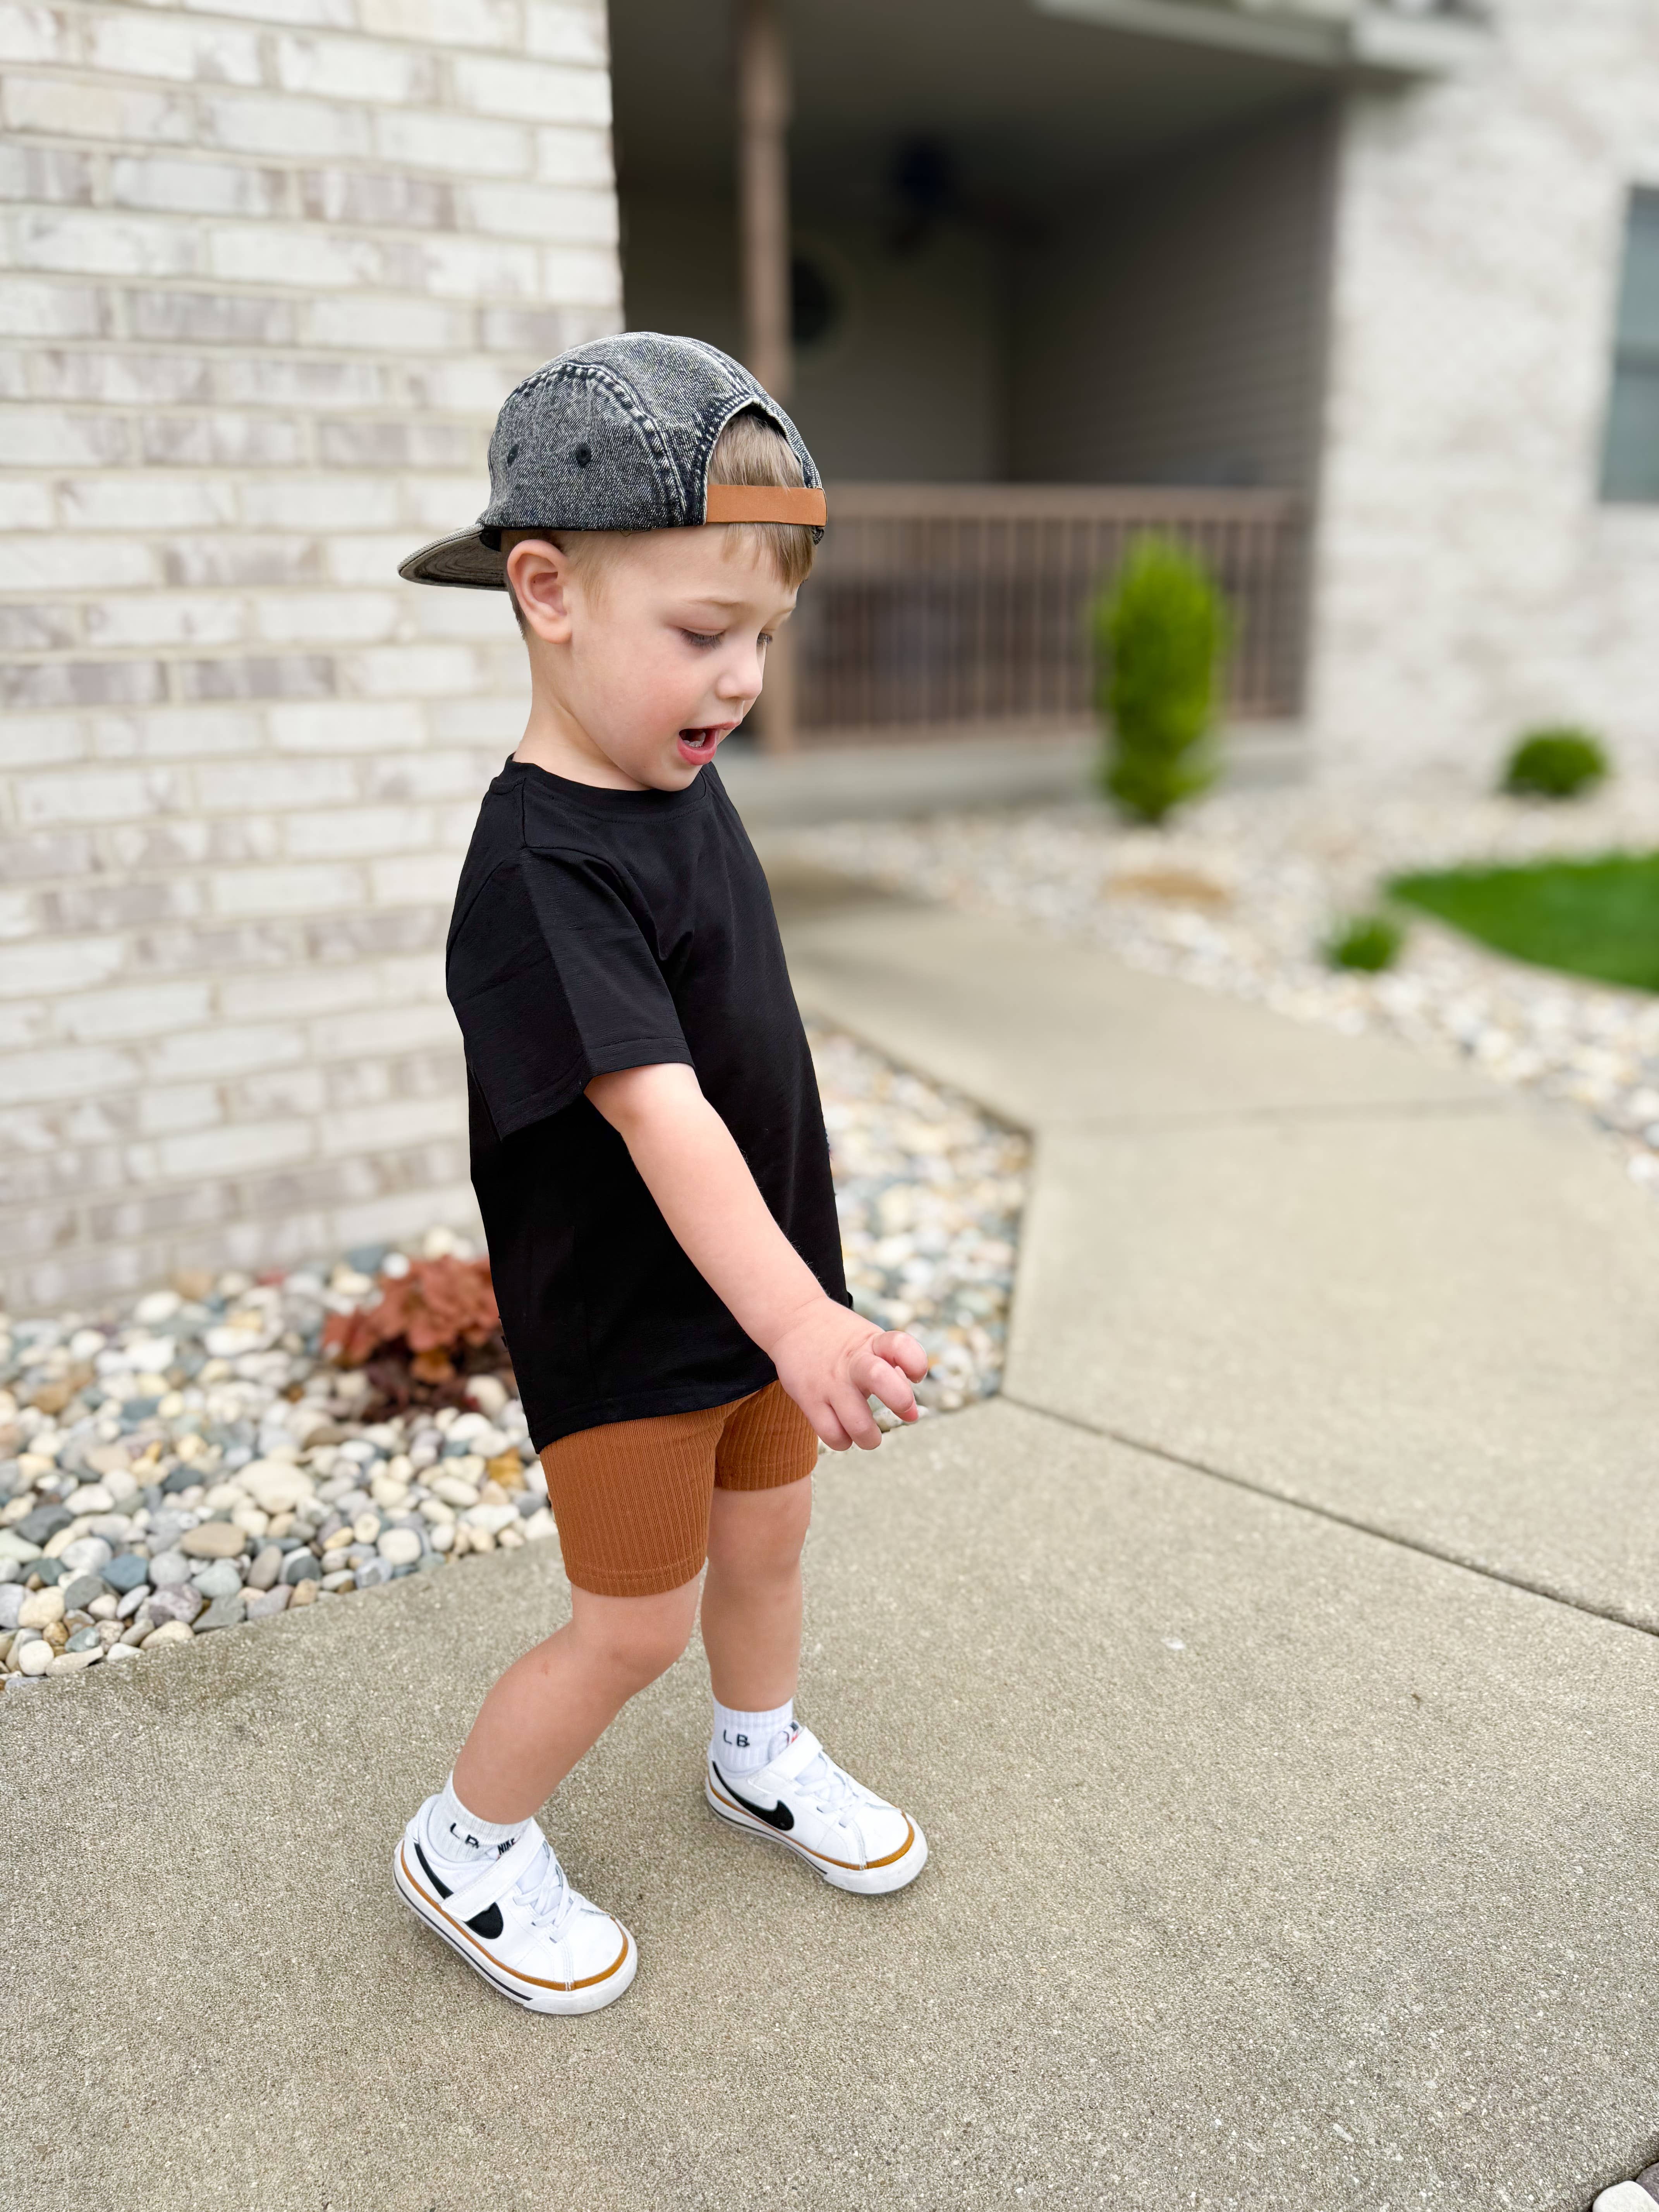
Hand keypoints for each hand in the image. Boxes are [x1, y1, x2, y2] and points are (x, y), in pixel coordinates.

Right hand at [768, 1299, 928, 1451]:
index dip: (916, 1363)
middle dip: (900, 1400)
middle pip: (879, 1378)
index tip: (916, 1375)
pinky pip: (831, 1434)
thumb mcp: (872, 1344)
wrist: (793, 1321)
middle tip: (903, 1409)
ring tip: (868, 1434)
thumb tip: (913, 1415)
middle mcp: (852, 1361)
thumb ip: (895, 1375)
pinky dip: (843, 1441)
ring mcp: (829, 1382)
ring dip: (869, 1437)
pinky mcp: (808, 1399)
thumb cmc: (843, 1341)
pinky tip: (843, 1431)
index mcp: (872, 1343)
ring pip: (857, 1423)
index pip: (901, 1346)